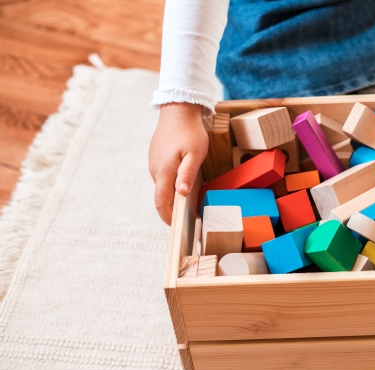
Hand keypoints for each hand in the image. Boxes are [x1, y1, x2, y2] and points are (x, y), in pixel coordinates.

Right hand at [148, 103, 208, 224]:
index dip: (168, 218)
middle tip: (191, 218)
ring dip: (174, 197)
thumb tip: (181, 193)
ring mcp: (154, 164)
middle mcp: (155, 170)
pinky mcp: (156, 159)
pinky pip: (163, 177)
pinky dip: (172, 185)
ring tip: (191, 203)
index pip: (161, 203)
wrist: (177, 111)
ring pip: (163, 187)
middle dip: (174, 211)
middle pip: (162, 198)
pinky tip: (184, 184)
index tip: (180, 228)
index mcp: (164, 172)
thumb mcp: (195, 153)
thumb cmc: (190, 132)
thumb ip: (187, 174)